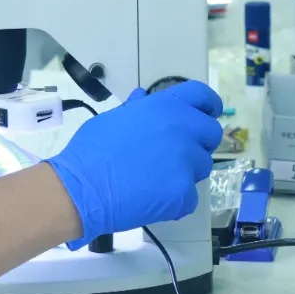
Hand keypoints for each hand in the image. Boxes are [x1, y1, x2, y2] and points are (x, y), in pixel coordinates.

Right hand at [45, 81, 222, 249]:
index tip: (206, 112)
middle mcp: (182, 131)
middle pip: (211, 133)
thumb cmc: (91, 148)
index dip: (207, 104)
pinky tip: (151, 196)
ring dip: (186, 169)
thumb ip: (136, 108)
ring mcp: (186, 163)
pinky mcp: (185, 193)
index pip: (202, 96)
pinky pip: (189, 194)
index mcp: (164, 107)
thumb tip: (143, 98)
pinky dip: (175, 197)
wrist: (83, 187)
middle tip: (174, 151)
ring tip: (155, 176)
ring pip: (202, 165)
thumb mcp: (111, 119)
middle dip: (198, 141)